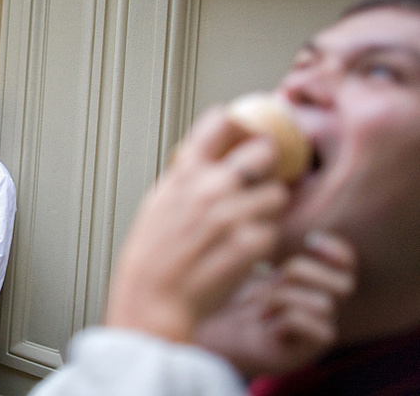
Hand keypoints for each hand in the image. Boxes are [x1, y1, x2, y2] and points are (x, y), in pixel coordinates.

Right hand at [105, 107, 289, 341]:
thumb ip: (185, 175)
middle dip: (267, 163)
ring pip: (278, 194)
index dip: (238, 126)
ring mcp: (234, 214)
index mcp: (185, 172)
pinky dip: (264, 241)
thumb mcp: (158, 201)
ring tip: (249, 223)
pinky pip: (274, 231)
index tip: (243, 133)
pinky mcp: (252, 243)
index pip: (221, 121)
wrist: (153, 299)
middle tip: (260, 177)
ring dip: (269, 207)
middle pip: (265, 150)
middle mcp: (211, 187)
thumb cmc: (150, 256)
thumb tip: (205, 157)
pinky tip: (244, 249)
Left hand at [196, 231, 355, 376]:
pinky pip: (316, 327)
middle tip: (270, 277)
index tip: (309, 239)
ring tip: (258, 304)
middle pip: (345, 284)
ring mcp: (315, 331)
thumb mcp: (242, 253)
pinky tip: (263, 321)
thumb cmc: (223, 289)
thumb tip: (272, 198)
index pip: (347, 262)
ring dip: (283, 296)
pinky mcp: (305, 352)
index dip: (336, 249)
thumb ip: (262, 231)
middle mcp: (320, 305)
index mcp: (310, 279)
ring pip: (324, 304)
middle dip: (302, 271)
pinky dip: (284, 319)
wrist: (205, 329)